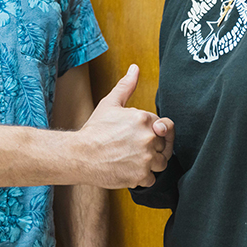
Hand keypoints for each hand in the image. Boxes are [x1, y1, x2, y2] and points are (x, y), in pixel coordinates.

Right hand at [77, 64, 169, 188]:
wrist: (81, 155)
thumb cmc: (95, 130)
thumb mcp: (110, 103)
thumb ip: (126, 85)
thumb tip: (135, 68)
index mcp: (144, 118)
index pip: (165, 126)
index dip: (157, 130)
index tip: (146, 134)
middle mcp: (149, 138)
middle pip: (164, 145)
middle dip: (154, 146)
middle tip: (136, 147)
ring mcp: (146, 158)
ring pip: (161, 162)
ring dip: (151, 162)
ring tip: (134, 158)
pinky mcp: (141, 176)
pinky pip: (151, 179)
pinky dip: (142, 176)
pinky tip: (129, 168)